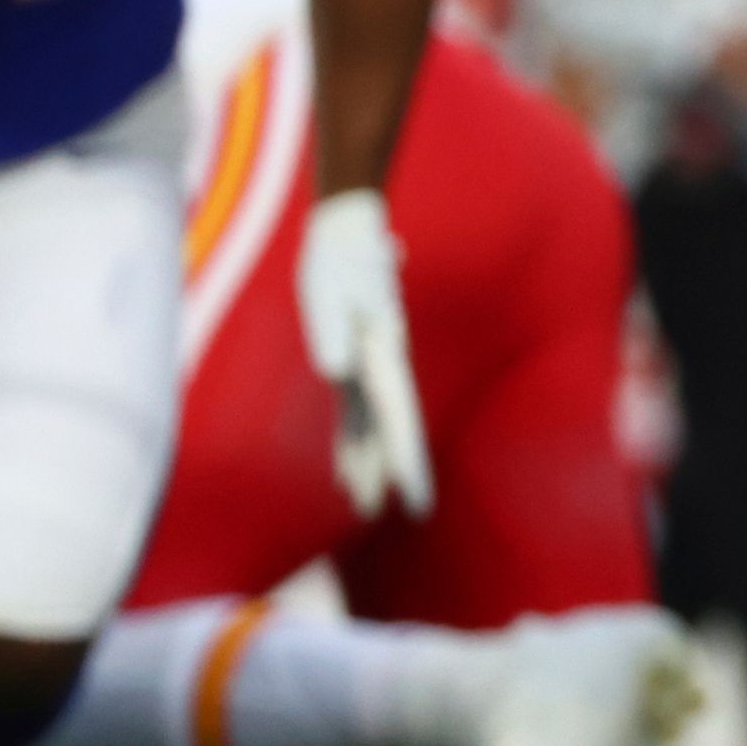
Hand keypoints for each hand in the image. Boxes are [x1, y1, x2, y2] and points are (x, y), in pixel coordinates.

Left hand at [296, 190, 431, 518]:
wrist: (347, 232)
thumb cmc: (339, 259)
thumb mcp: (331, 289)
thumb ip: (333, 328)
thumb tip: (335, 371)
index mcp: (384, 355)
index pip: (399, 416)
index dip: (406, 457)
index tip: (415, 493)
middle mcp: (382, 367)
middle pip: (394, 426)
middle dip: (400, 469)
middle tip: (413, 512)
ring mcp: (367, 367)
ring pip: (371, 425)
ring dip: (369, 463)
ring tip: (365, 505)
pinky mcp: (351, 362)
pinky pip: (352, 412)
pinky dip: (350, 441)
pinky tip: (344, 467)